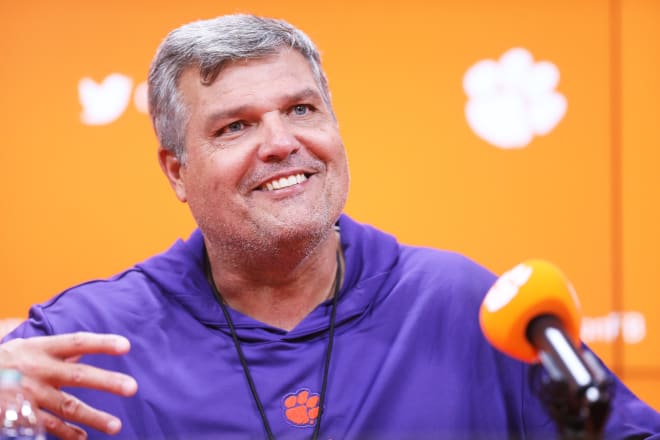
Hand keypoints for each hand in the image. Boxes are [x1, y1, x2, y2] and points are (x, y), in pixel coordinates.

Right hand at [0, 332, 137, 438]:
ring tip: (116, 426)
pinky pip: (48, 425)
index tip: (126, 346)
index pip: (77, 342)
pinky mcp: (20, 415)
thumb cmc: (5, 361)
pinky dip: (67, 433)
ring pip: (66, 406)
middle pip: (78, 375)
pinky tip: (83, 437)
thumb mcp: (28, 348)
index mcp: (42, 349)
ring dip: (93, 417)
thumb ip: (57, 350)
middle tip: (132, 387)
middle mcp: (38, 370)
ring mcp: (30, 394)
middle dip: (107, 382)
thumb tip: (83, 350)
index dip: (101, 343)